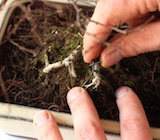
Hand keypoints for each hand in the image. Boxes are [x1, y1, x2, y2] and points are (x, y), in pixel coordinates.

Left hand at [34, 87, 151, 139]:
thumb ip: (137, 139)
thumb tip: (139, 132)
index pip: (135, 126)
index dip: (130, 106)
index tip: (124, 93)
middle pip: (91, 129)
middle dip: (82, 108)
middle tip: (76, 93)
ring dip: (51, 129)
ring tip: (44, 116)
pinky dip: (46, 138)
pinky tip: (41, 127)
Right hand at [83, 0, 159, 66]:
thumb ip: (135, 44)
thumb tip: (108, 57)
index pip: (106, 11)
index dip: (93, 36)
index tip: (88, 55)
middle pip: (107, 8)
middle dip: (98, 34)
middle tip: (94, 54)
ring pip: (117, 9)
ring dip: (112, 31)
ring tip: (109, 49)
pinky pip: (128, 7)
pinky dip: (124, 24)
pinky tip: (125, 37)